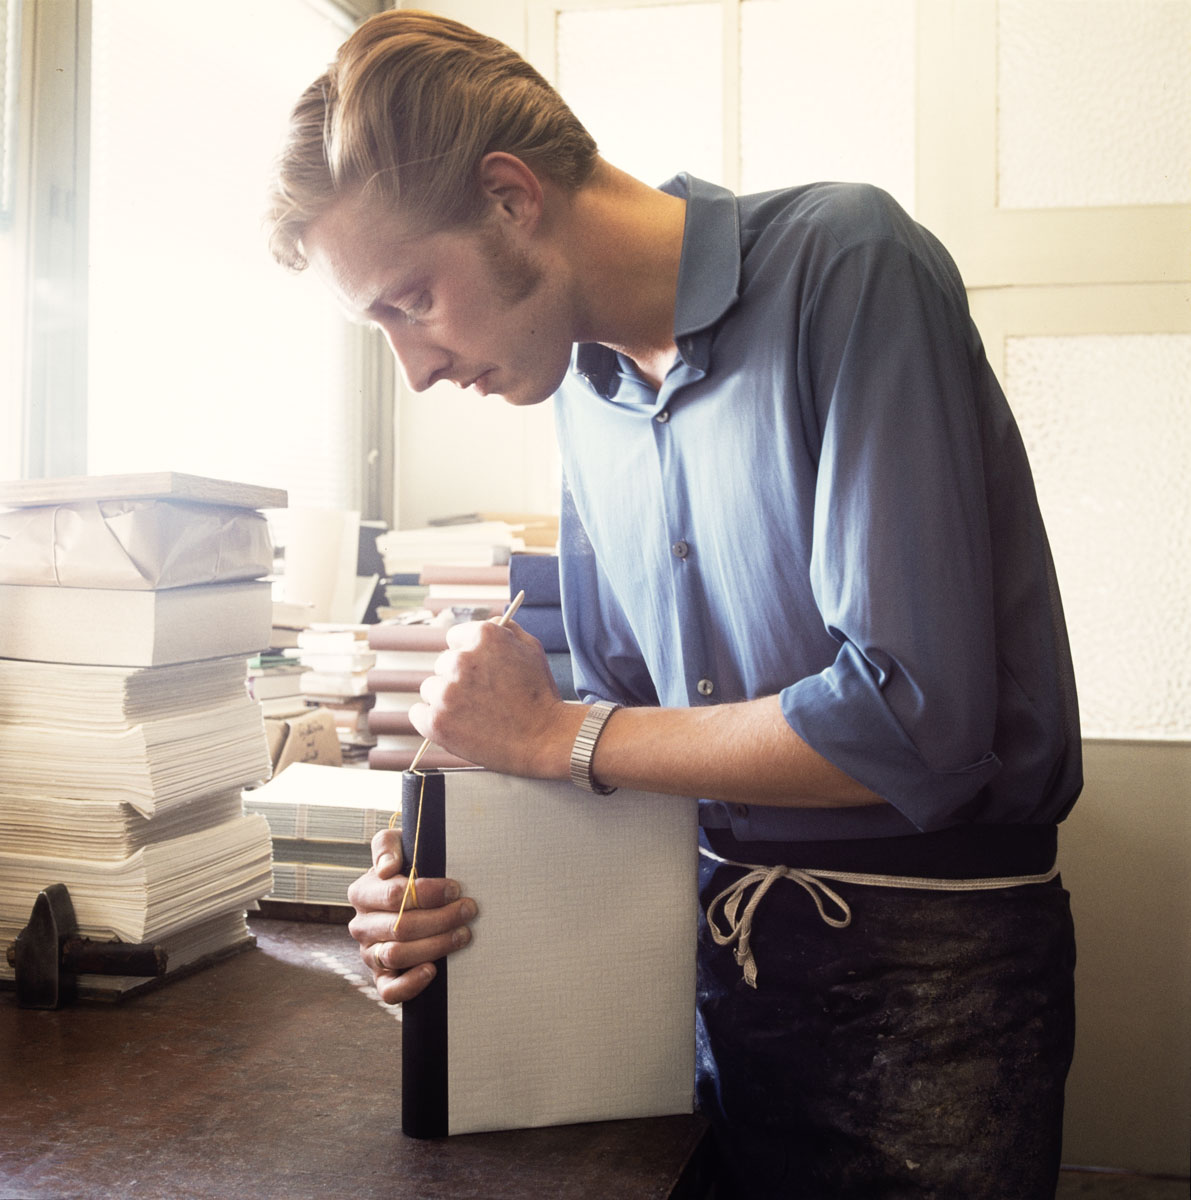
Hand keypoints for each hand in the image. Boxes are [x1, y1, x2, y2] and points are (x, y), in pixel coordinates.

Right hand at [347, 826, 477, 1004]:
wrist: (408, 896)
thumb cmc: (406, 866)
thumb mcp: (396, 845)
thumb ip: (386, 846)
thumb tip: (386, 868)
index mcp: (362, 892)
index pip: (394, 895)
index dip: (428, 892)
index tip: (456, 888)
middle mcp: (361, 925)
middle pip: (400, 927)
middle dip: (440, 918)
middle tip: (469, 910)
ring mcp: (369, 953)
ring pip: (397, 955)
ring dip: (435, 946)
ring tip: (463, 934)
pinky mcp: (381, 977)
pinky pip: (388, 991)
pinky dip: (410, 984)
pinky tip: (432, 971)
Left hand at [410, 618, 578, 776]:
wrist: (545, 738)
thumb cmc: (540, 695)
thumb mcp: (531, 648)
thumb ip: (506, 629)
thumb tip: (489, 620)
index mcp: (483, 636)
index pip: (455, 638)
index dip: (468, 655)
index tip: (476, 671)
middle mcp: (461, 660)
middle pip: (442, 665)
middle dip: (457, 679)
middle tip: (481, 697)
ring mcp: (446, 692)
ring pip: (430, 689)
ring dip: (445, 700)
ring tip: (474, 715)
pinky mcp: (437, 721)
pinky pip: (418, 713)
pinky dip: (432, 720)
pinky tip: (456, 726)